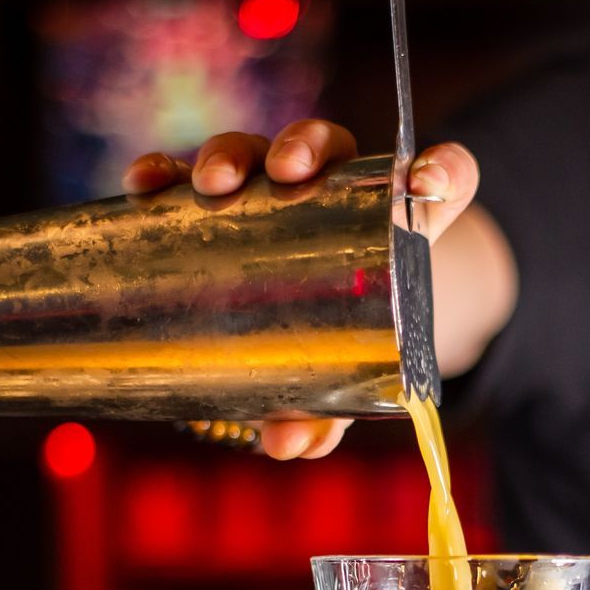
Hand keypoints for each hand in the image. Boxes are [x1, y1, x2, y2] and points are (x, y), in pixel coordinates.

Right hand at [122, 120, 479, 459]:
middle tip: (289, 174)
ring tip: (211, 185)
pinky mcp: (215, 198)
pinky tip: (144, 185)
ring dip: (231, 156)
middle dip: (305, 147)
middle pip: (328, 146)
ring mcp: (270, 186)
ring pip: (255, 150)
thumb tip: (285, 444)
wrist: (304, 322)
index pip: (444, 178)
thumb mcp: (346, 380)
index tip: (426, 181)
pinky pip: (186, 175)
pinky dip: (164, 174)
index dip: (445, 169)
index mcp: (398, 221)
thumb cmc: (342, 345)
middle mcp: (334, 188)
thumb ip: (329, 412)